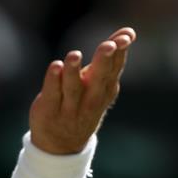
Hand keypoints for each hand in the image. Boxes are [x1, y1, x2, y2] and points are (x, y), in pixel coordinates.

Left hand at [29, 27, 135, 154]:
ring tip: (74, 54)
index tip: (125, 37)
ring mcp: (69, 107)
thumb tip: (128, 31)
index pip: (114, 69)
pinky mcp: (49, 110)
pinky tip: (55, 66)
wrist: (62, 145)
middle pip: (98, 79)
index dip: (120, 53)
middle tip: (108, 46)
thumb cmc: (84, 104)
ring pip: (73, 88)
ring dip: (73, 72)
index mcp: (105, 90)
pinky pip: (52, 94)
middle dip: (103, 62)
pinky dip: (53, 81)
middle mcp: (90, 99)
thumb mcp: (100, 84)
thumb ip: (110, 58)